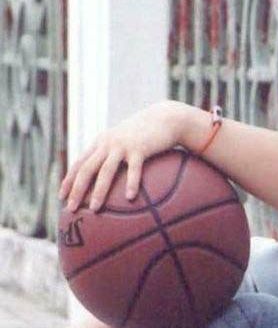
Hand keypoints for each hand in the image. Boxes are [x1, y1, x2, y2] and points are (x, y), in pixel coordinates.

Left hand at [60, 100, 193, 212]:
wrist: (165, 118)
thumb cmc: (146, 135)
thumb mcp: (124, 142)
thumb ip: (114, 156)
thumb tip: (108, 180)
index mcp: (101, 143)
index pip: (79, 163)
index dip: (68, 180)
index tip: (61, 197)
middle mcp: (108, 144)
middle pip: (87, 169)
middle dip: (76, 189)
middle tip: (70, 208)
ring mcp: (123, 146)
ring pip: (106, 170)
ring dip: (98, 191)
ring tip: (94, 209)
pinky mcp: (140, 148)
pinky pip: (134, 169)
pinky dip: (131, 183)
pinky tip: (129, 198)